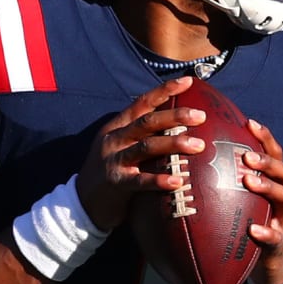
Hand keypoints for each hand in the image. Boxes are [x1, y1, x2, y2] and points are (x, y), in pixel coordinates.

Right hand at [75, 76, 207, 230]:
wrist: (81, 202)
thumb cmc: (111, 173)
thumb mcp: (121, 147)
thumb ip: (143, 136)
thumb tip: (180, 127)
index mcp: (117, 127)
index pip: (142, 103)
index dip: (164, 90)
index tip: (188, 81)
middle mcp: (114, 139)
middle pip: (147, 122)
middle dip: (175, 116)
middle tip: (201, 115)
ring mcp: (113, 160)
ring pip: (146, 146)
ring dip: (174, 144)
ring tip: (199, 145)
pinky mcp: (115, 183)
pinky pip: (140, 181)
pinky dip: (159, 180)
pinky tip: (178, 181)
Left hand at [241, 118, 282, 283]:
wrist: (275, 260)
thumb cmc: (253, 221)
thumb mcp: (245, 198)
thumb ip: (231, 179)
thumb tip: (197, 157)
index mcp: (274, 182)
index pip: (274, 154)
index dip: (264, 137)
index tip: (248, 122)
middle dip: (266, 161)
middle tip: (246, 156)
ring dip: (267, 187)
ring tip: (249, 181)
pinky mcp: (279, 243)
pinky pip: (275, 237)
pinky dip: (266, 233)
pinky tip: (254, 231)